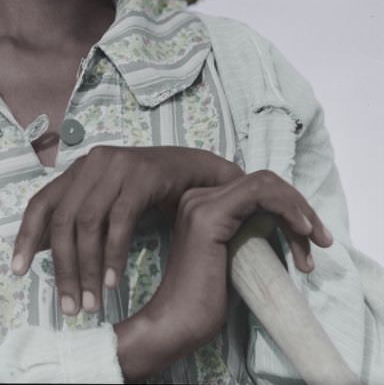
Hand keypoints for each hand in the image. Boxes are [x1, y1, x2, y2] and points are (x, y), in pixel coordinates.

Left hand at [11, 144, 243, 314]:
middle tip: (69, 306)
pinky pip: (120, 221)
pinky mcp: (143, 175)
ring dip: (87, 268)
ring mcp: (118, 165)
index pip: (41, 202)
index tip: (18, 271)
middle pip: (64, 219)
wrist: (199, 172)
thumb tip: (47, 250)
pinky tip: (113, 282)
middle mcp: (94, 162)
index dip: (26, 236)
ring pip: (89, 222)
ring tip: (92, 303)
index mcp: (80, 168)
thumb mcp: (110, 201)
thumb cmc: (151, 192)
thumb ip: (82, 217)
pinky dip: (114, 255)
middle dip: (63, 267)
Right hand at [113, 169, 334, 381]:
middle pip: (262, 182)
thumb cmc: (207, 299)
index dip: (288, 206)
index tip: (310, 239)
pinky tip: (302, 230)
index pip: (255, 188)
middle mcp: (199, 196)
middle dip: (299, 206)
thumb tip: (282, 223)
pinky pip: (259, 194)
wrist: (180, 320)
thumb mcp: (237, 256)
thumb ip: (250, 232)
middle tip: (322, 238)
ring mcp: (202, 202)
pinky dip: (287, 207)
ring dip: (298, 209)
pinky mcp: (211, 214)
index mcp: (203, 203)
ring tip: (316, 241)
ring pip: (264, 184)